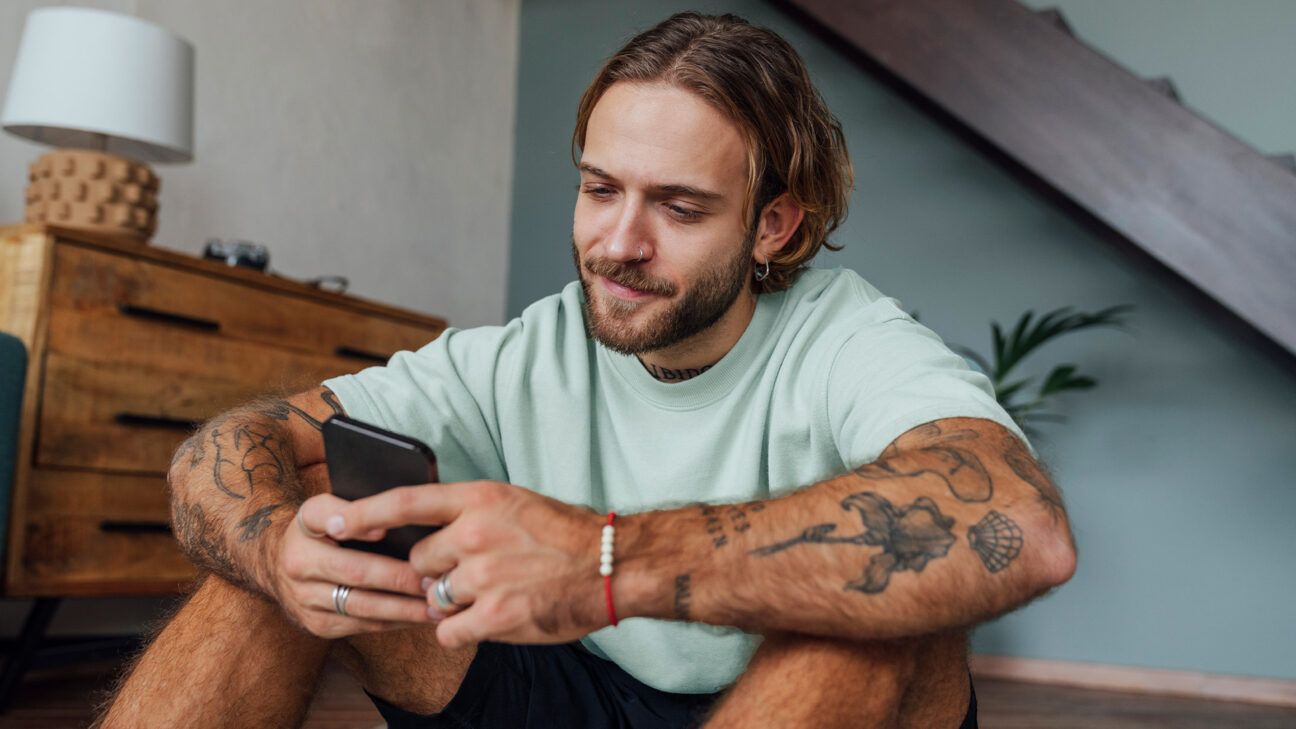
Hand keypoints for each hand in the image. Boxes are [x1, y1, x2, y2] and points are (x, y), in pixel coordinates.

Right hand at [272, 493, 431, 637]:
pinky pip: (361, 627)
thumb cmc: (315, 529)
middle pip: (360, 586)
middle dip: (403, 587)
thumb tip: (380, 529)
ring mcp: (307, 606)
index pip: (347, 554)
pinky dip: (393, 623)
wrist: (275, 562)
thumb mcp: (319, 508)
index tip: (413, 555)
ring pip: (363, 612)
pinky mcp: (317, 627)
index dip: (382, 558)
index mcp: (303, 545)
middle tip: (439, 586)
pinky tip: (419, 617)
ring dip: (404, 612)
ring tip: (437, 607)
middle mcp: (300, 578)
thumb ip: (346, 509)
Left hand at [323, 481, 607, 648]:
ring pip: (434, 598)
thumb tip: (427, 534)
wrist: (610, 566)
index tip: (333, 522)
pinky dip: (462, 631)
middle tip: (471, 574)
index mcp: (480, 499)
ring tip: (492, 594)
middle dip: (435, 573)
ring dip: (453, 603)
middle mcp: (476, 533)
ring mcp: (484, 576)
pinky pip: (449, 631)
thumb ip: (469, 514)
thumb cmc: (564, 535)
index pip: (406, 502)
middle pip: (419, 561)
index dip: (364, 513)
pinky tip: (491, 618)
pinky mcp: (495, 614)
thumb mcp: (515, 504)